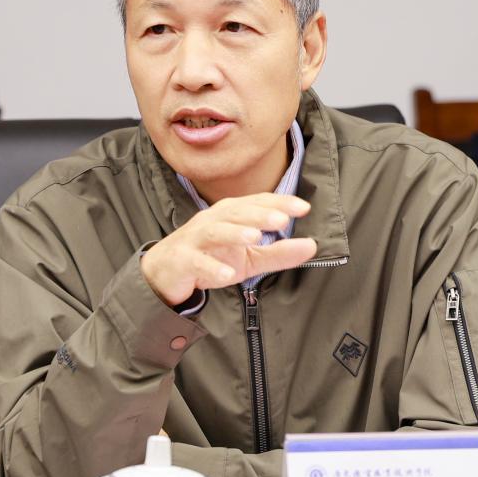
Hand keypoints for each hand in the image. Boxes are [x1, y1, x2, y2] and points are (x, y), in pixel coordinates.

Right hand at [141, 193, 316, 305]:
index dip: (279, 203)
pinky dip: (212, 267)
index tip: (304, 207)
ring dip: (235, 232)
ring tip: (256, 238)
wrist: (165, 272)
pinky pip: (196, 261)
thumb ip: (279, 252)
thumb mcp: (249, 259)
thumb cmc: (210, 258)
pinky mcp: (182, 260)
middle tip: (282, 220)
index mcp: (230, 215)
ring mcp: (195, 239)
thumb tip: (313, 246)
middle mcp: (212, 220)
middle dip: (259, 214)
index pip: (256, 203)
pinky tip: (228, 274)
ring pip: (215, 230)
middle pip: (236, 212)